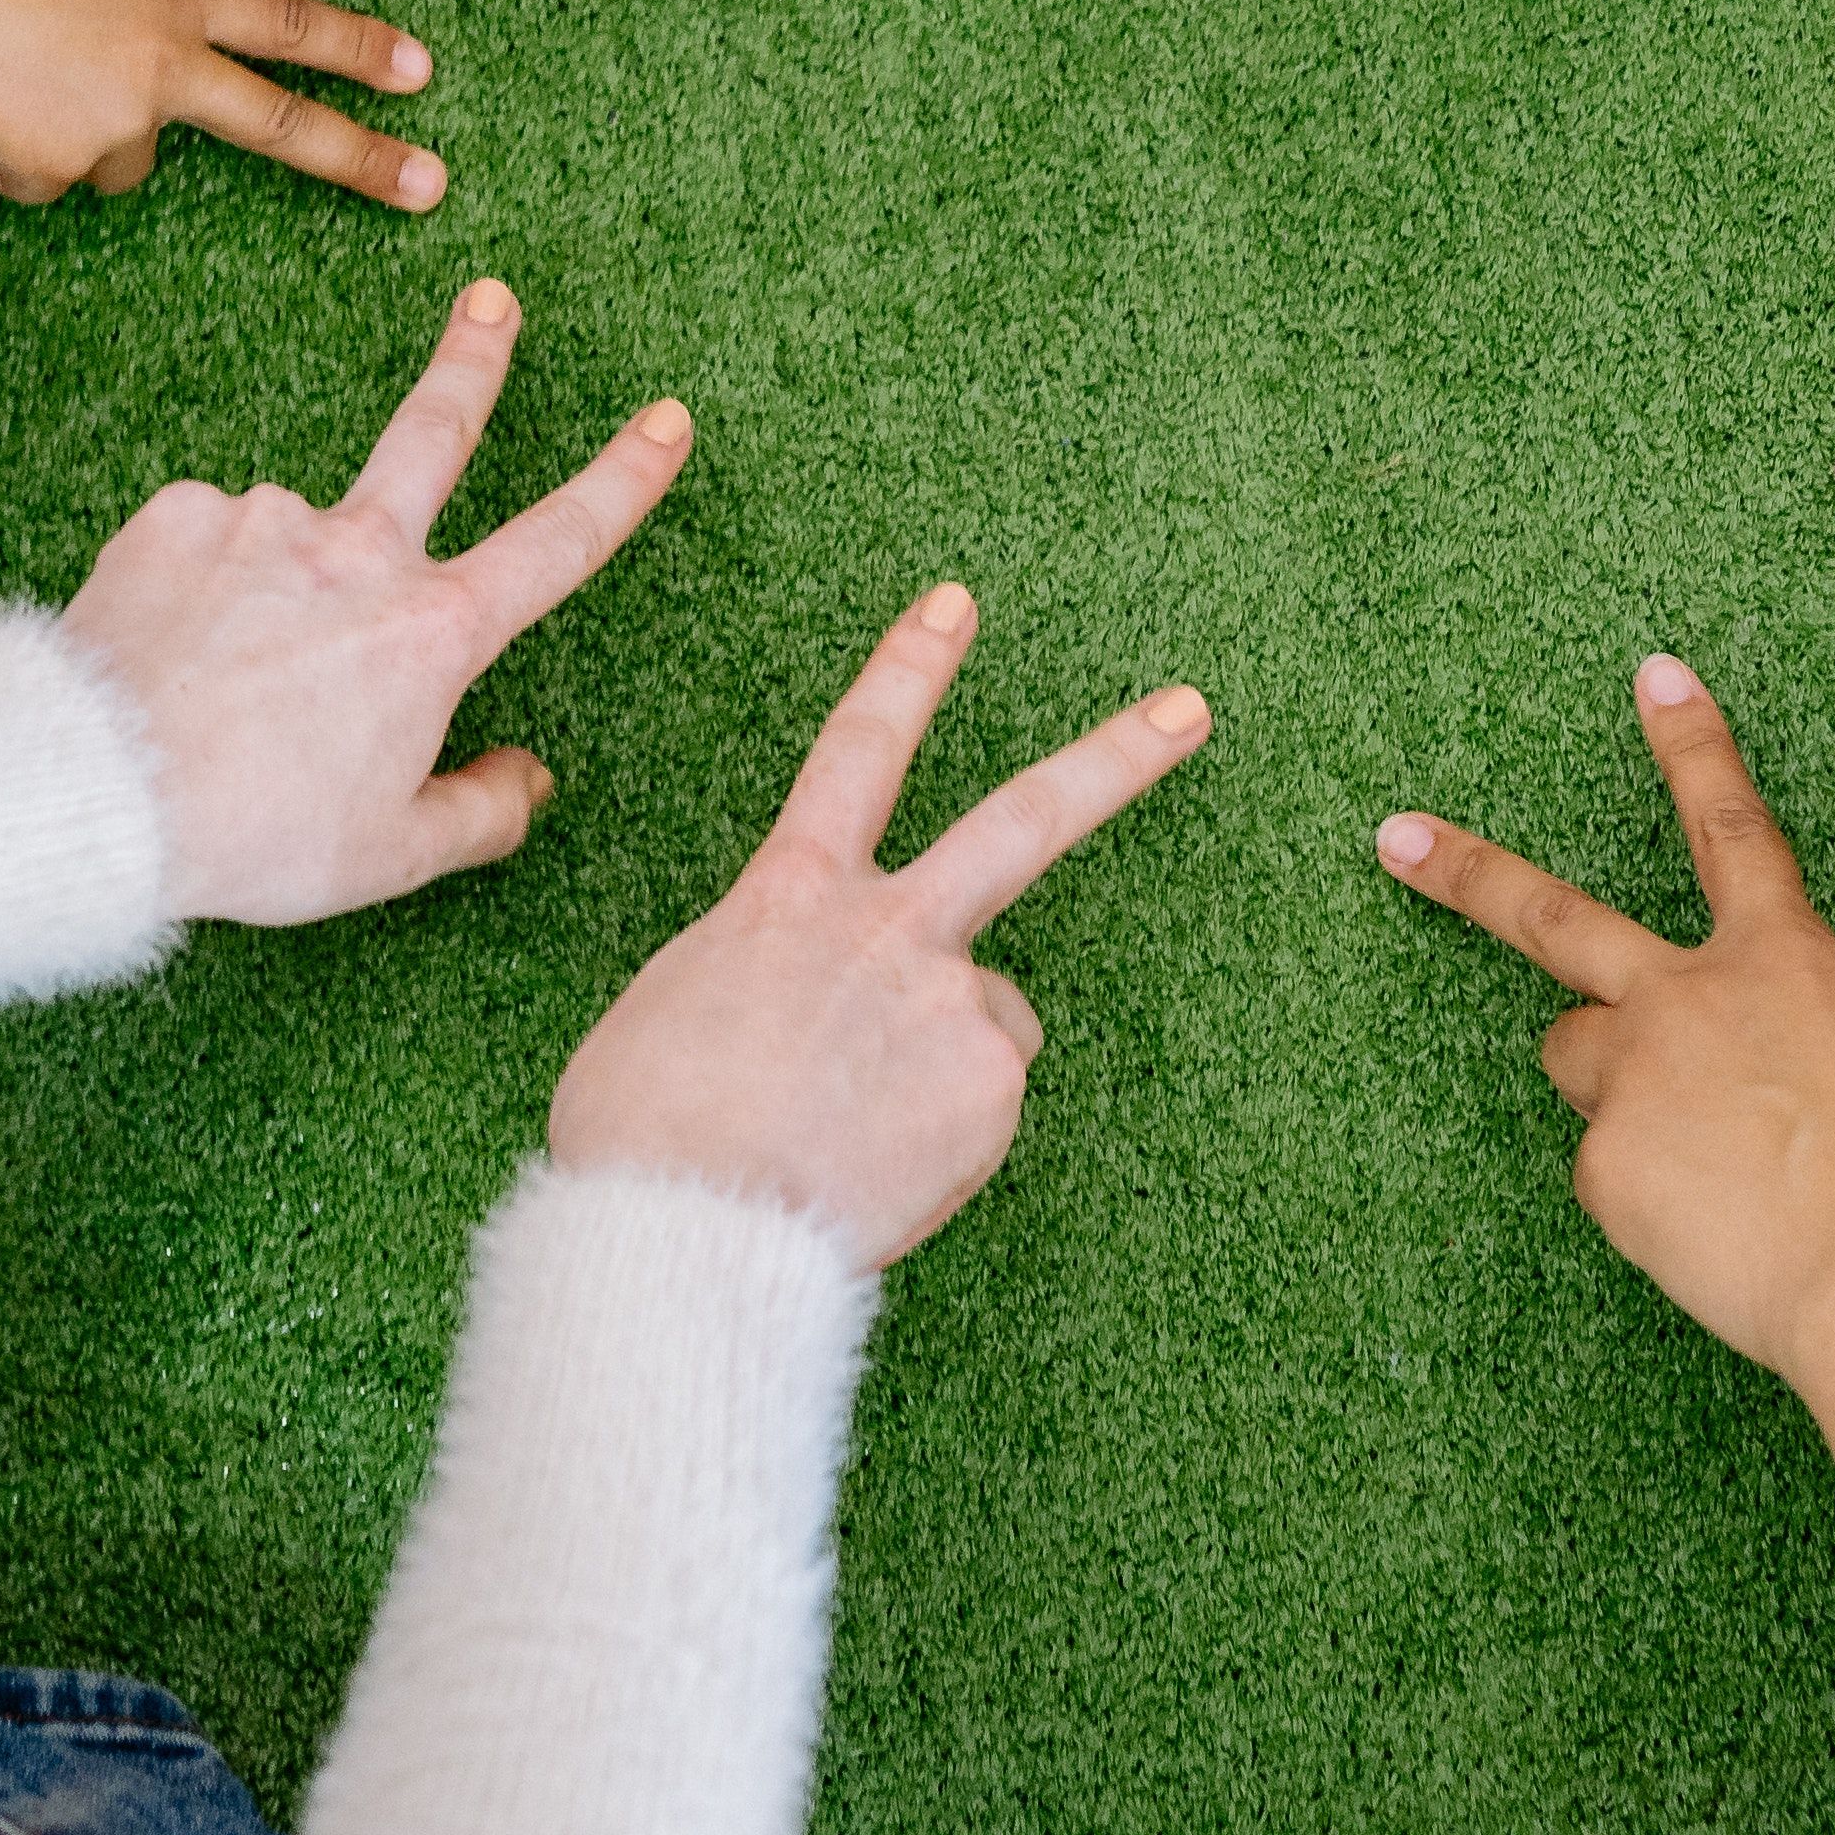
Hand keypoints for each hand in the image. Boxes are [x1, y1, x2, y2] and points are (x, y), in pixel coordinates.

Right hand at [0, 0, 450, 209]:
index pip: (285, 25)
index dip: (358, 48)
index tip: (420, 74)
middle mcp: (159, 69)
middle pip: (277, 125)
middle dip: (363, 160)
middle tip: (430, 188)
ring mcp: (108, 124)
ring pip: (124, 156)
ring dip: (91, 128)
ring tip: (19, 66)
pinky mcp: (47, 165)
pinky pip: (43, 176)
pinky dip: (16, 152)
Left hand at [64, 275, 697, 920]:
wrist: (100, 788)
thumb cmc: (255, 832)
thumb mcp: (391, 855)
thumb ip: (481, 812)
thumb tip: (529, 778)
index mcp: (432, 631)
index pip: (559, 541)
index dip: (624, 480)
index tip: (665, 421)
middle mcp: (359, 551)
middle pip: (436, 431)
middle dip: (475, 359)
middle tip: (491, 301)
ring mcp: (266, 520)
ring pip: (290, 540)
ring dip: (273, 585)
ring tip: (222, 680)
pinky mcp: (177, 516)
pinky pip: (204, 545)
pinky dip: (197, 589)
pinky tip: (169, 649)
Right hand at [546, 582, 1208, 1266]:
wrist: (686, 1229)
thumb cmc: (644, 1136)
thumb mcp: (673, 1011)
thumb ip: (766, 977)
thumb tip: (807, 1010)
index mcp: (792, 896)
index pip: (858, 748)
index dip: (908, 670)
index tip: (956, 604)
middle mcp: (889, 928)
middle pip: (1024, 818)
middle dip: (1116, 759)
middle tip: (1190, 709)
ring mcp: (952, 1002)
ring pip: (987, 1016)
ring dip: (944, 1063)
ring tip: (856, 1130)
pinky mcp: (990, 1088)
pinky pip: (980, 1107)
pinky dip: (940, 1140)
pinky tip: (877, 1171)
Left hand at [1376, 654, 1834, 1376]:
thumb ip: (1826, 1056)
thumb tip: (1797, 1093)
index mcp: (1789, 962)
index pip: (1731, 826)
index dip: (1692, 745)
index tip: (1654, 674)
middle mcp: (1691, 999)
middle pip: (1554, 917)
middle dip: (1467, 872)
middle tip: (1397, 838)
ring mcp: (1635, 1079)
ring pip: (1577, 1058)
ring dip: (1611, 1085)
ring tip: (1693, 1155)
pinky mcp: (1606, 1170)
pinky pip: (1613, 1179)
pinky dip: (1654, 1205)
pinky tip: (1717, 1241)